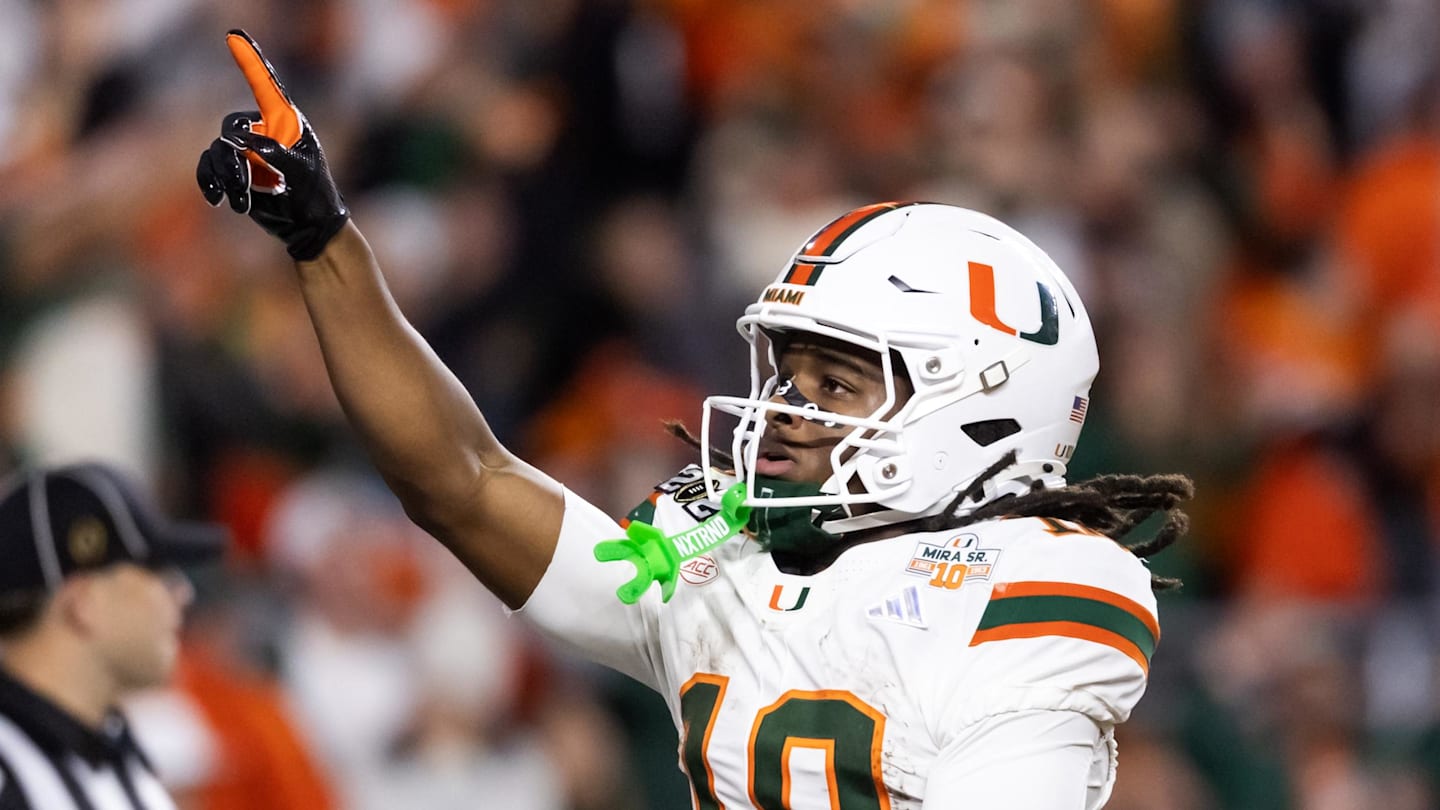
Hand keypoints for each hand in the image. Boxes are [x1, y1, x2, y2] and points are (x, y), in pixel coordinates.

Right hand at [196, 30, 348, 260]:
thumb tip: (238, 140)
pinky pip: (208, 167)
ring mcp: (246, 150)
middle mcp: (263, 129)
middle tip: (247, 183)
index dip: (250, 60)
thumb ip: (274, 152)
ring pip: (218, 151)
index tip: (234, 34)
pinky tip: (218, 199)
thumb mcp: (301, 171)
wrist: (306, 225)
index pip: (266, 85)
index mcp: (286, 121)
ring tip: (242, 202)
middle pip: (231, 126)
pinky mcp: (233, 170)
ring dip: (227, 177)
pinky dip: (210, 182)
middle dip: (235, 157)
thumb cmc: (314, 195)